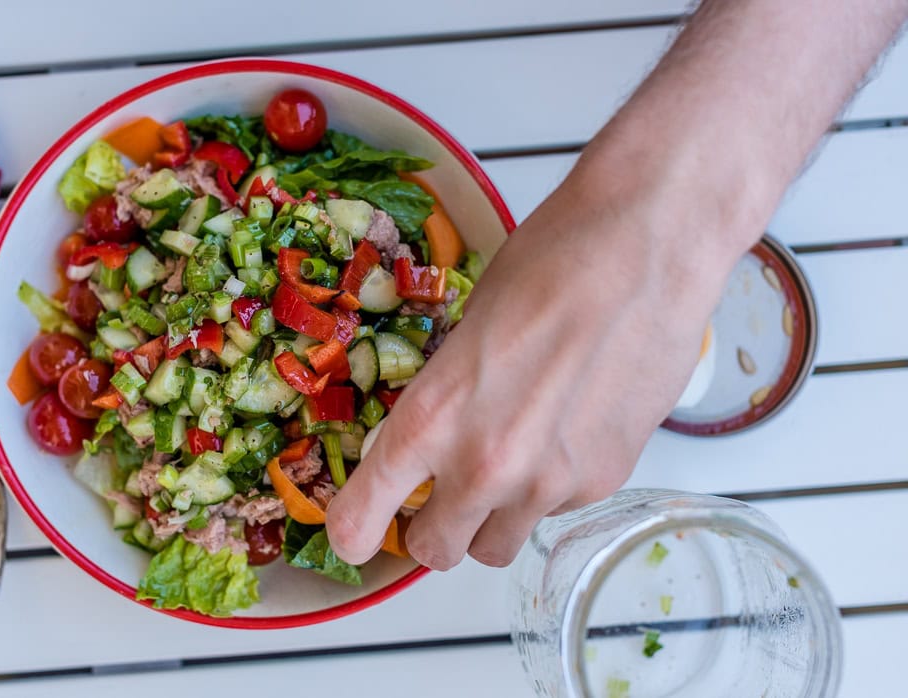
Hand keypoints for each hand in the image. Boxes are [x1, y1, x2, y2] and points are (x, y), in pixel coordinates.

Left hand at [325, 162, 741, 569]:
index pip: (361, 520)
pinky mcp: (602, 483)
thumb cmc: (548, 266)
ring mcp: (546, 484)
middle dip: (431, 528)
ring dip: (490, 520)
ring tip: (509, 464)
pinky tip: (566, 430)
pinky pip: (554, 512)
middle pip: (435, 552)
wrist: (646, 249)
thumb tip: (426, 447)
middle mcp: (482, 467)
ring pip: (497, 547)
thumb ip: (438, 406)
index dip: (354, 533)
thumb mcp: (460, 335)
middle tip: (440, 495)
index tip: (356, 533)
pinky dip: (549, 489)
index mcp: (430, 420)